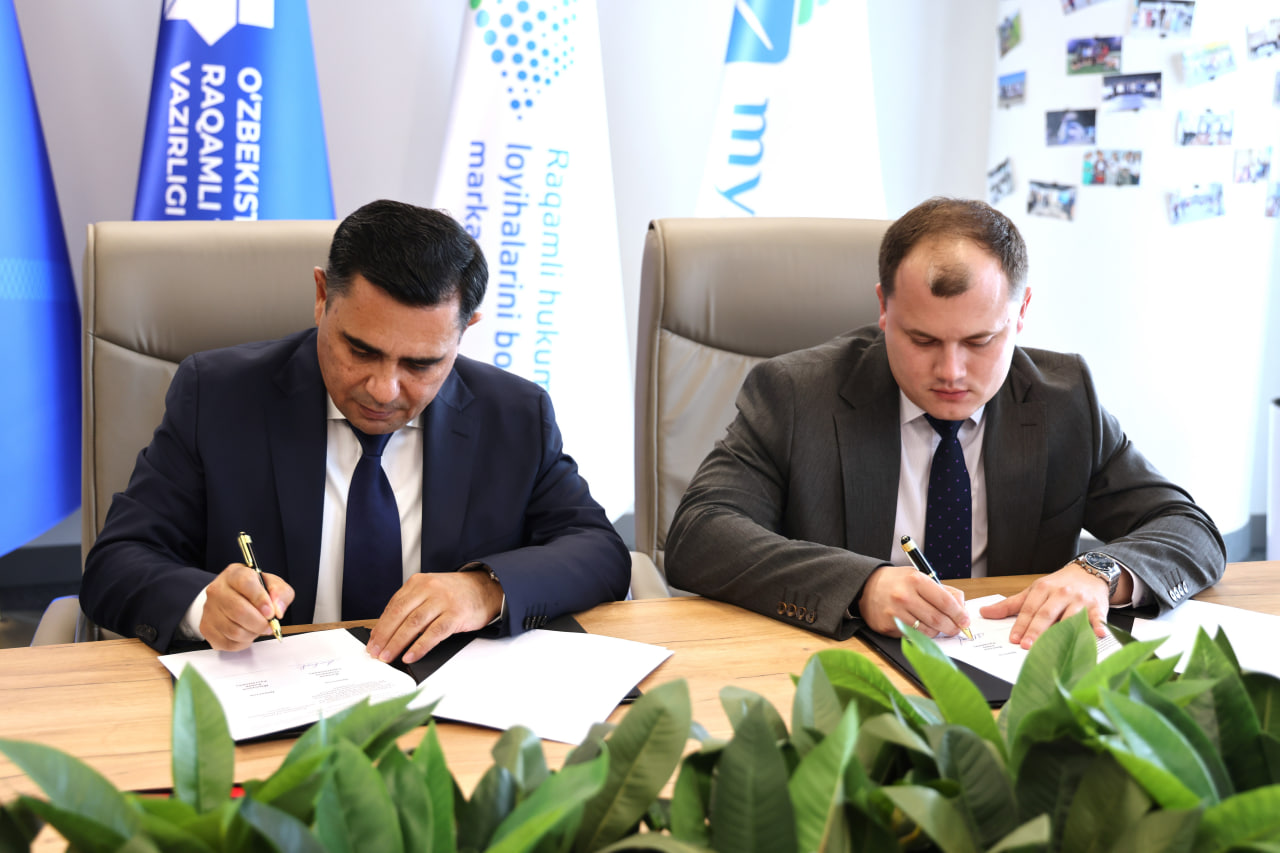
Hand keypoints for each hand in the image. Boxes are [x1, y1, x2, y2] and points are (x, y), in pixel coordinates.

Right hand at [200, 563, 293, 650]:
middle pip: (239, 611)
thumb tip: (277, 610)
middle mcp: (217, 590)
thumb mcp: (272, 584)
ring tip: (257, 628)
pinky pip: (228, 643)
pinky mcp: (206, 628)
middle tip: (269, 625)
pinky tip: (246, 633)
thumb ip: (280, 593)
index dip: (261, 600)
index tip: (271, 613)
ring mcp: (209, 610)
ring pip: (234, 631)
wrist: (231, 597)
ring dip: (253, 634)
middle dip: (260, 623)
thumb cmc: (254, 591)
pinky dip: (243, 643)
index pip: (246, 583)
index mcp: (235, 574)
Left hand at [367, 571, 503, 663]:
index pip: (393, 606)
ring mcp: (443, 601)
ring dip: (397, 643)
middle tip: (375, 652)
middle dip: (384, 636)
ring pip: (413, 624)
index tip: (372, 641)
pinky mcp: (456, 615)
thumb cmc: (455, 594)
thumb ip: (411, 606)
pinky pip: (434, 633)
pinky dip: (420, 646)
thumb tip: (387, 631)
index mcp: (418, 582)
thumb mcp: (430, 591)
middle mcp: (429, 589)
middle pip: (400, 614)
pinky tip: (410, 656)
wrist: (486, 589)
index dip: (380, 626)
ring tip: (388, 657)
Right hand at [857, 564, 968, 637]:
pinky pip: (912, 635)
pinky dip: (920, 634)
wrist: (866, 587)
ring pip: (927, 631)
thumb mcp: (919, 576)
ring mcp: (894, 613)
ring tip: (937, 626)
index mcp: (915, 580)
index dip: (960, 614)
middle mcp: (904, 596)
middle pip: (938, 620)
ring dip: (937, 632)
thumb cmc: (897, 582)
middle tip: (957, 628)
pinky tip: (919, 625)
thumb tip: (962, 609)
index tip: (965, 620)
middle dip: (953, 627)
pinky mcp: (887, 626)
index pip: (946, 602)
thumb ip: (942, 590)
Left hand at [978, 563, 1117, 647]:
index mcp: (1043, 589)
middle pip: (1046, 614)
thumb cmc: (1058, 585)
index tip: (1014, 639)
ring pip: (1069, 617)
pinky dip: (1099, 625)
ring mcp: (1079, 600)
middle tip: (1027, 646)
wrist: (1089, 572)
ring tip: (1055, 647)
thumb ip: (1010, 604)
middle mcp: (1061, 593)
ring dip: (1062, 632)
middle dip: (1036, 631)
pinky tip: (1099, 634)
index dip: (1021, 624)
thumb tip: (984, 612)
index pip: (1029, 609)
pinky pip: (1097, 617)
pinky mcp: (1097, 607)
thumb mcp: (1034, 591)